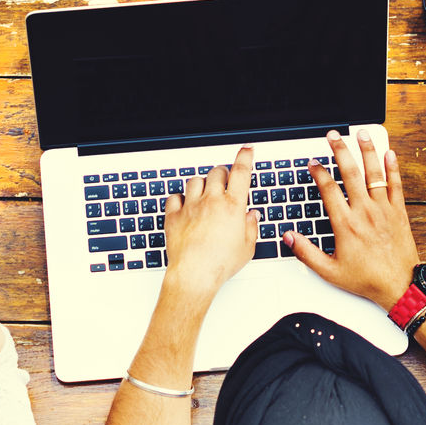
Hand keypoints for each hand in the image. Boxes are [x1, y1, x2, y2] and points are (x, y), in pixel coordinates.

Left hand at [161, 146, 259, 298]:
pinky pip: (174, 197)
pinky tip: (184, 205)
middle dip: (222, 173)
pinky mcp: (174, 216)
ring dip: (202, 183)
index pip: (241, 172)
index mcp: (232, 206)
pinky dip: (180, 198)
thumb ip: (251, 227)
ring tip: (205, 193)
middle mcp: (211, 201)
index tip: (246, 150)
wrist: (194, 274)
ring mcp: (191, 207)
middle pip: (217, 172)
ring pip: (195, 180)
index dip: (245, 157)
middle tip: (225, 182)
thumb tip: (251, 216)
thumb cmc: (220, 264)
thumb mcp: (247, 247)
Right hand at [286, 130, 419, 310]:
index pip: (328, 189)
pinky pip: (396, 184)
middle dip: (340, 150)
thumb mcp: (329, 271)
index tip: (313, 163)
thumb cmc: (367, 279)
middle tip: (333, 136)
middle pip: (350, 172)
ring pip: (374, 173)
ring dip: (367, 150)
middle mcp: (365, 212)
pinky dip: (392, 167)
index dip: (318, 172)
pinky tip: (389, 153)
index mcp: (345, 224)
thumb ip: (306, 253)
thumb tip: (289, 237)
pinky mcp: (399, 213)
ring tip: (361, 133)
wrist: (400, 286)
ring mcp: (384, 210)